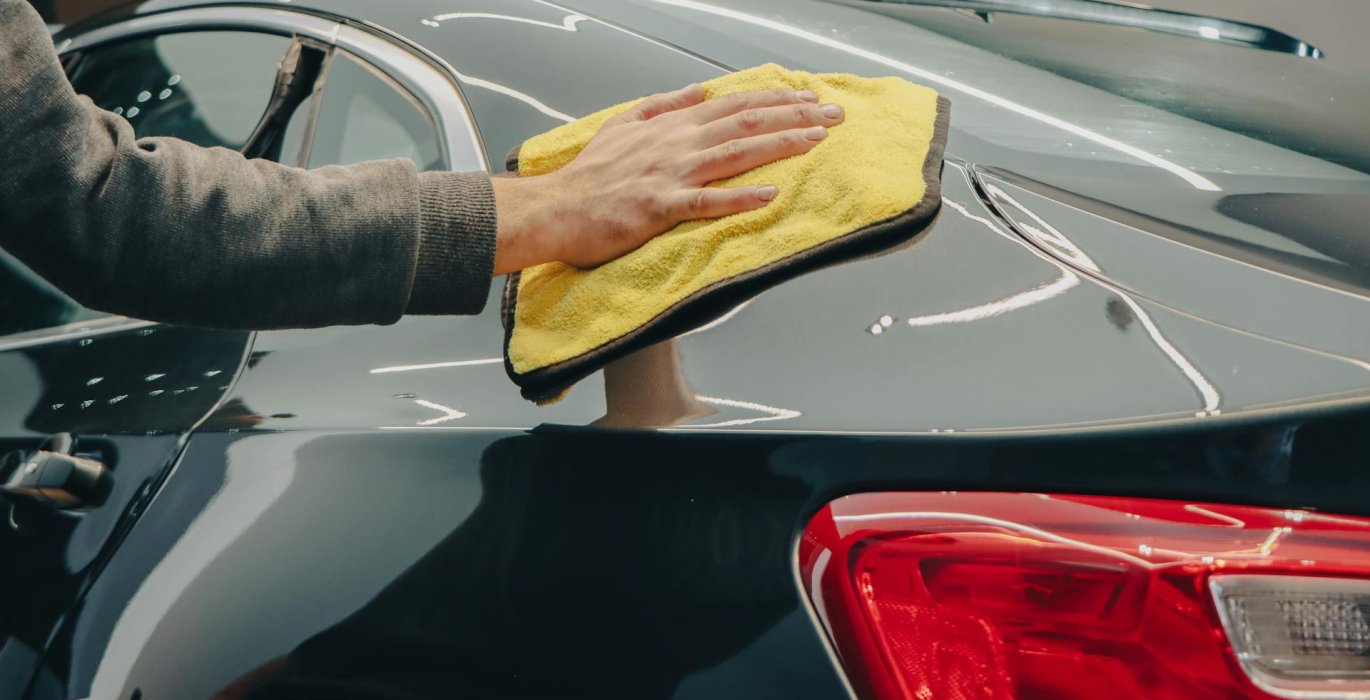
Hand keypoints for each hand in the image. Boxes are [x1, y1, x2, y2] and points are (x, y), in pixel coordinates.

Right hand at [491, 83, 843, 272]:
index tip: (810, 99)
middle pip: (746, 123)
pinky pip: (707, 201)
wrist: (555, 209)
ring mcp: (670, 174)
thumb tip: (694, 91)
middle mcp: (677, 144)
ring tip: (817, 141)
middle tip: (834, 116)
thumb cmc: (587, 177)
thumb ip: (661, 106)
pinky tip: (770, 195)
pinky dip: (740, 197)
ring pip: (736, 153)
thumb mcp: (622, 126)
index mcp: (671, 126)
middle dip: (795, 116)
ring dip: (780, 145)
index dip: (777, 100)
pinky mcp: (660, 206)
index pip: (735, 105)